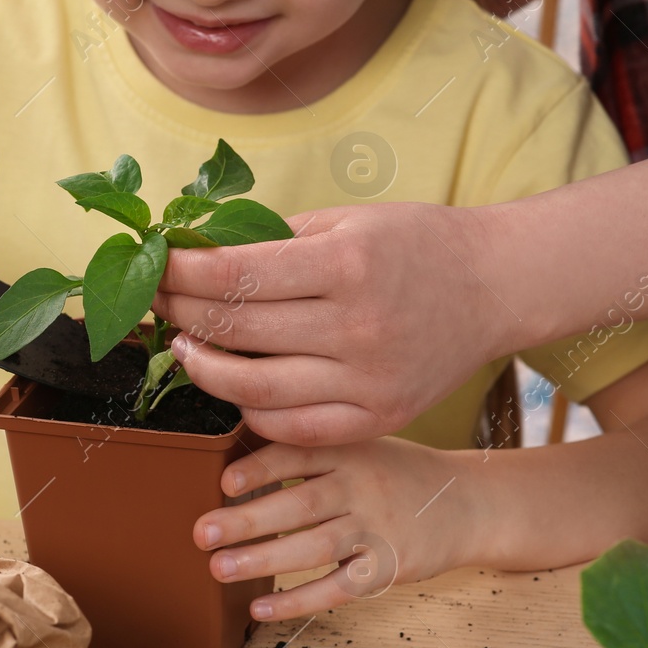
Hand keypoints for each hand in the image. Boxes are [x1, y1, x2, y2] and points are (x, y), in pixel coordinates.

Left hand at [155, 202, 514, 445]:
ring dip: (203, 368)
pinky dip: (251, 410)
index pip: (235, 275)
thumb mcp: (348, 219)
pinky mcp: (377, 418)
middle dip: (181, 313)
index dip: (180, 273)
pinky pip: (292, 428)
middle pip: (237, 329)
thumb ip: (273, 238)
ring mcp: (368, 380)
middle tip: (155, 303)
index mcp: (347, 264)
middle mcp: (357, 326)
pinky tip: (233, 386)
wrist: (493, 288)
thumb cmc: (414, 245)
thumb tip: (195, 251)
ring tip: (183, 347)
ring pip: (254, 389)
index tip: (153, 266)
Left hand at [193, 437, 475, 621]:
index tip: (224, 481)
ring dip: (264, 560)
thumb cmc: (398, 474)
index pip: (300, 452)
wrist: (468, 504)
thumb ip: (310, 453)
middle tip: (203, 532)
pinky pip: (338, 587)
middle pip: (301, 503)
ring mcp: (378, 528)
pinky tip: (261, 609)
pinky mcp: (389, 568)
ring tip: (219, 569)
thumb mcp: (362, 446)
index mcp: (351, 450)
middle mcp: (364, 485)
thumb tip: (231, 466)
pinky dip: (298, 600)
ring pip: (316, 546)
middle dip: (248, 519)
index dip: (261, 466)